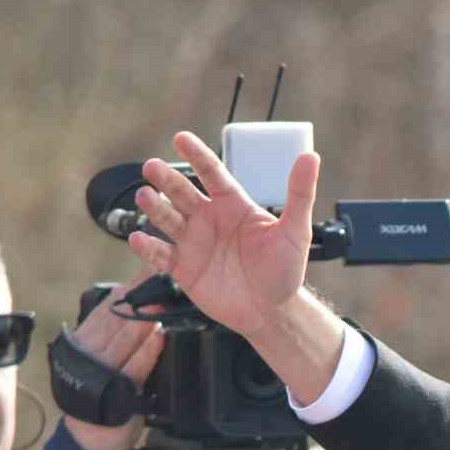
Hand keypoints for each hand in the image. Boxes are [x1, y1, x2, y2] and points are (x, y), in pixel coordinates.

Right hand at [61, 275, 165, 449]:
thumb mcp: (103, 363)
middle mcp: (85, 354)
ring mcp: (97, 373)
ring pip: (122, 338)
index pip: (104, 310)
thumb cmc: (102, 400)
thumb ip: (114, 339)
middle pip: (114, 319)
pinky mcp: (113, 393)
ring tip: (162, 300)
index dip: (126, 291)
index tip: (144, 273)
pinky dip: (147, 351)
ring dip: (144, 318)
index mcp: (81, 343)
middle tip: (160, 276)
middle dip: (139, 296)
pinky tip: (159, 336)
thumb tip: (134, 307)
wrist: (92, 444)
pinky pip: (133, 367)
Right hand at [130, 131, 318, 338]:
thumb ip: (299, 193)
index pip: (212, 174)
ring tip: (144, 196)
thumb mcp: (296, 230)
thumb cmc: (286, 270)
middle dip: (166, 179)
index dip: (197, 155)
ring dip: (154, 207)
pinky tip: (139, 238)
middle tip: (151, 167)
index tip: (181, 138)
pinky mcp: (184, 268)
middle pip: (182, 192)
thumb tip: (310, 156)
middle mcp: (210, 219)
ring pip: (167, 218)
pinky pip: (161, 255)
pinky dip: (148, 247)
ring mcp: (194, 243)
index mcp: (233, 206)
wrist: (274, 312)